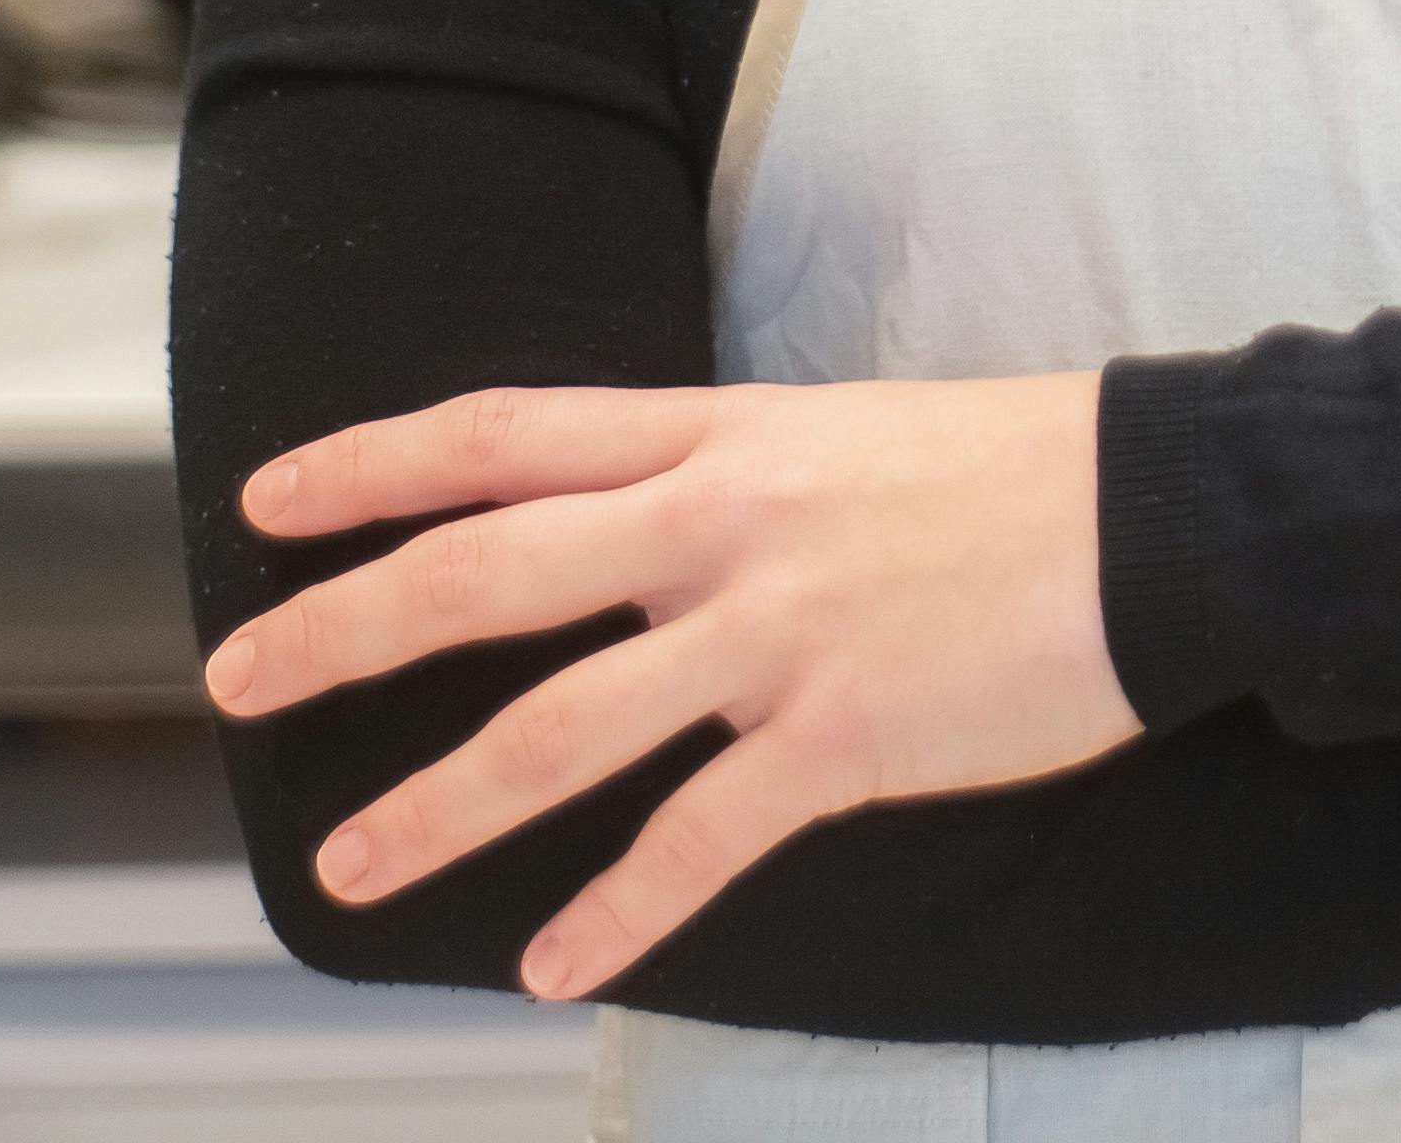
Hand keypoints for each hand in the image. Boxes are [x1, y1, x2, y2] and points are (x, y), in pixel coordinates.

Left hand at [207, 372, 1139, 998]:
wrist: (1166, 515)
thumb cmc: (1018, 473)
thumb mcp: (847, 439)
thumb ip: (729, 484)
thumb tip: (641, 544)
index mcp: (721, 436)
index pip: (506, 433)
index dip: (374, 465)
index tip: (269, 502)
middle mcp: (726, 521)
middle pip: (486, 571)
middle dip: (342, 630)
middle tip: (233, 678)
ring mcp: (780, 630)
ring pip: (562, 726)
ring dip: (438, 806)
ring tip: (349, 868)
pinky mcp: (846, 736)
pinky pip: (701, 836)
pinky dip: (618, 911)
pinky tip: (555, 967)